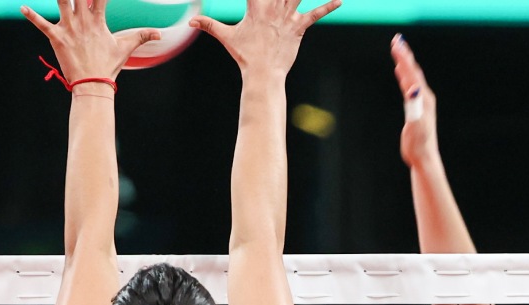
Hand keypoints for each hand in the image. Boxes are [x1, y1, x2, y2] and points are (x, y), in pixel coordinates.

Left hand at [22, 0, 158, 84]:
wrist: (93, 83)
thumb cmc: (108, 65)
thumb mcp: (125, 48)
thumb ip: (141, 36)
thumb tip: (160, 33)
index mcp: (98, 21)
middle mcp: (83, 21)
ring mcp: (69, 28)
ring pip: (61, 2)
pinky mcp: (57, 37)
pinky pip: (41, 24)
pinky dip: (32, 16)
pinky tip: (22, 8)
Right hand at [190, 0, 340, 76]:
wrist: (262, 73)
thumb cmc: (244, 55)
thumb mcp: (226, 37)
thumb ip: (208, 24)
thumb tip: (188, 21)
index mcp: (255, 7)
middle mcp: (272, 8)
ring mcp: (287, 17)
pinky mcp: (299, 27)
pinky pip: (315, 14)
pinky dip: (328, 6)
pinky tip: (339, 0)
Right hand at [390, 34, 439, 168]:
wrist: (424, 158)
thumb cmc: (418, 145)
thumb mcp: (415, 126)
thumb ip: (414, 106)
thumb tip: (413, 89)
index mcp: (422, 99)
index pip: (411, 74)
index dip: (403, 58)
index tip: (396, 44)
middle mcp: (424, 97)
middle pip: (413, 71)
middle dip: (405, 55)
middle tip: (397, 40)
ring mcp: (422, 102)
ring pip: (412, 77)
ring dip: (405, 63)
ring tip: (399, 51)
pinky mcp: (418, 107)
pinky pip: (411, 85)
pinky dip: (405, 76)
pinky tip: (400, 73)